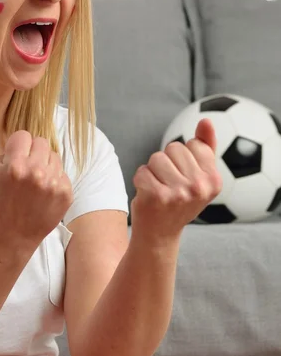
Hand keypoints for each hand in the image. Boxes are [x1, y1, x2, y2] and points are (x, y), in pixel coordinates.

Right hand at [0, 130, 73, 246]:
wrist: (15, 232)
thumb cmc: (2, 201)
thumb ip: (7, 153)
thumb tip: (23, 144)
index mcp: (16, 165)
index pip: (23, 135)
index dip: (18, 144)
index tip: (18, 153)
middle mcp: (36, 172)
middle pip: (41, 142)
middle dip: (34, 152)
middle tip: (28, 165)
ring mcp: (53, 183)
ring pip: (54, 156)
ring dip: (45, 165)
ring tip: (37, 180)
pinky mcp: (66, 193)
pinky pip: (63, 173)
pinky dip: (55, 180)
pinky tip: (45, 191)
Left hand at [130, 119, 222, 243]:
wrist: (160, 235)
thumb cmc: (178, 200)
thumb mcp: (198, 175)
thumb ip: (205, 146)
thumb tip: (206, 120)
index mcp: (214, 180)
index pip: (193, 144)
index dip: (183, 158)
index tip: (184, 178)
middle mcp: (200, 187)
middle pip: (174, 148)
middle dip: (167, 163)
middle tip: (169, 186)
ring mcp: (179, 193)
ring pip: (156, 157)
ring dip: (152, 171)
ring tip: (159, 189)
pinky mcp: (156, 196)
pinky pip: (142, 170)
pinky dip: (140, 179)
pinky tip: (147, 195)